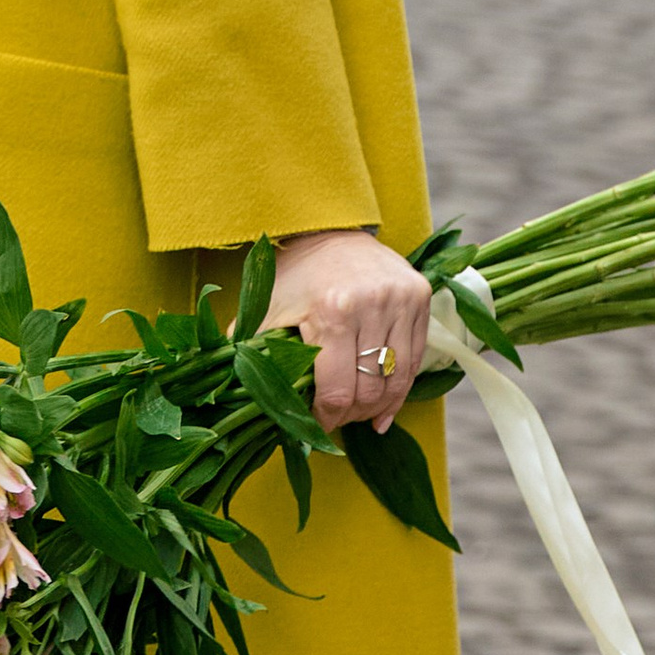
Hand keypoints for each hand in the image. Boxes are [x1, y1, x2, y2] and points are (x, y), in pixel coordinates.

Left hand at [262, 228, 431, 431]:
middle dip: (352, 415)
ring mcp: (401, 299)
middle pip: (370, 390)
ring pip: (398, 378)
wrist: (328, 230)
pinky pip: (416, 358)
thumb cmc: (293, 276)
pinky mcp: (419, 297)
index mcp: (331, 311)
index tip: (317, 424)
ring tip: (361, 416)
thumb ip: (251, 352)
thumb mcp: (266, 311)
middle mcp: (372, 304)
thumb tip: (235, 398)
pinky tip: (385, 407)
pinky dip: (401, 388)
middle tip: (337, 420)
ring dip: (379, 406)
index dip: (327, 419)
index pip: (337, 391)